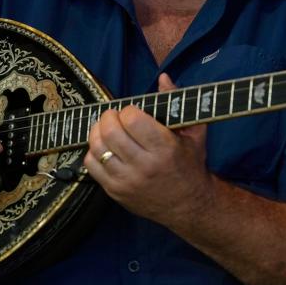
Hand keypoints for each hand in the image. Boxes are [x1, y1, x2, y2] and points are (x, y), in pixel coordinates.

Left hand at [83, 74, 214, 227]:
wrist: (190, 206)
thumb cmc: (191, 165)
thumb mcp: (194, 133)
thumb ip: (176, 103)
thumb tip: (163, 77)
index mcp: (164, 148)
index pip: (132, 119)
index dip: (128, 110)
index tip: (132, 111)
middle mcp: (144, 166)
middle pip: (111, 132)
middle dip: (108, 117)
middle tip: (114, 116)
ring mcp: (127, 181)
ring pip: (97, 148)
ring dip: (98, 132)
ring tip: (107, 129)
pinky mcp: (116, 192)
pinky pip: (91, 165)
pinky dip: (93, 151)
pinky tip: (105, 148)